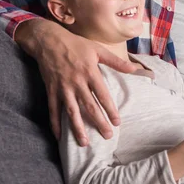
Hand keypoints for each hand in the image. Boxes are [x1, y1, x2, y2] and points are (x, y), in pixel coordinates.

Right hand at [15, 19, 136, 145]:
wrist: (49, 41)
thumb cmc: (76, 45)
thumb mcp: (98, 50)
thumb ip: (116, 62)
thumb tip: (134, 68)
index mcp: (90, 72)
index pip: (103, 95)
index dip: (110, 109)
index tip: (117, 122)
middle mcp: (77, 82)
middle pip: (89, 106)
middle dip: (98, 122)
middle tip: (107, 136)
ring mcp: (63, 87)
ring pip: (71, 111)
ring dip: (78, 128)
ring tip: (84, 143)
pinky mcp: (51, 90)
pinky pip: (53, 109)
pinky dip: (55, 123)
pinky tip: (59, 136)